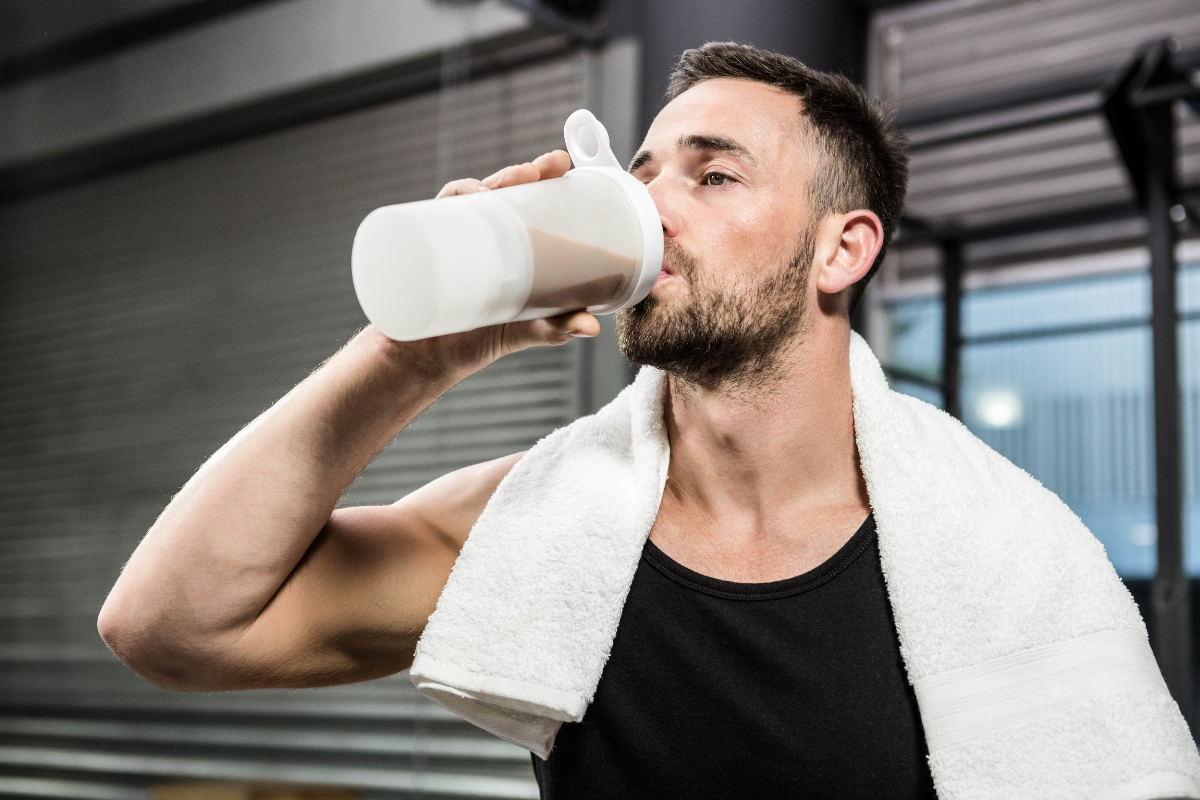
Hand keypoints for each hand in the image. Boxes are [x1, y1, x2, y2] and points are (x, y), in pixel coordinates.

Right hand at [374, 150, 599, 377]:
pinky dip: (444, 207)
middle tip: (535, 172)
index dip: (541, 174)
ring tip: (494, 192)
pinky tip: (458, 206)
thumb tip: (592, 329)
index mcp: (508, 244)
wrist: (427, 361)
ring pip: (463, 199)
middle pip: (496, 190)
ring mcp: (451, 241)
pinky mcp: (425, 252)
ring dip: (478, 186)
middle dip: (515, 174)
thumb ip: (556, 328)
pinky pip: (429, 221)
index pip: (525, 198)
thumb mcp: (526, 330)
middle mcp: (479, 236)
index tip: (559, 163)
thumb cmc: (479, 338)